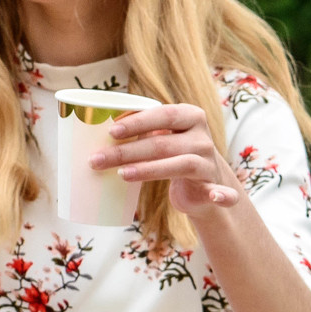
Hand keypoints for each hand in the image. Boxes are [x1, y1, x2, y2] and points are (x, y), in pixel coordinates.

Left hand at [95, 103, 243, 214]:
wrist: (202, 187)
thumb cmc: (171, 157)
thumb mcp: (161, 139)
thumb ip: (140, 132)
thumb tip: (89, 131)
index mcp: (190, 116)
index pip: (163, 114)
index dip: (138, 122)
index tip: (111, 131)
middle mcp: (202, 137)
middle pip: (162, 143)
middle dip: (127, 151)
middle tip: (97, 160)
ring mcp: (209, 162)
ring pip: (179, 165)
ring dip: (149, 170)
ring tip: (121, 175)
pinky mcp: (215, 187)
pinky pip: (221, 192)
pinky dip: (221, 195)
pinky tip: (216, 197)